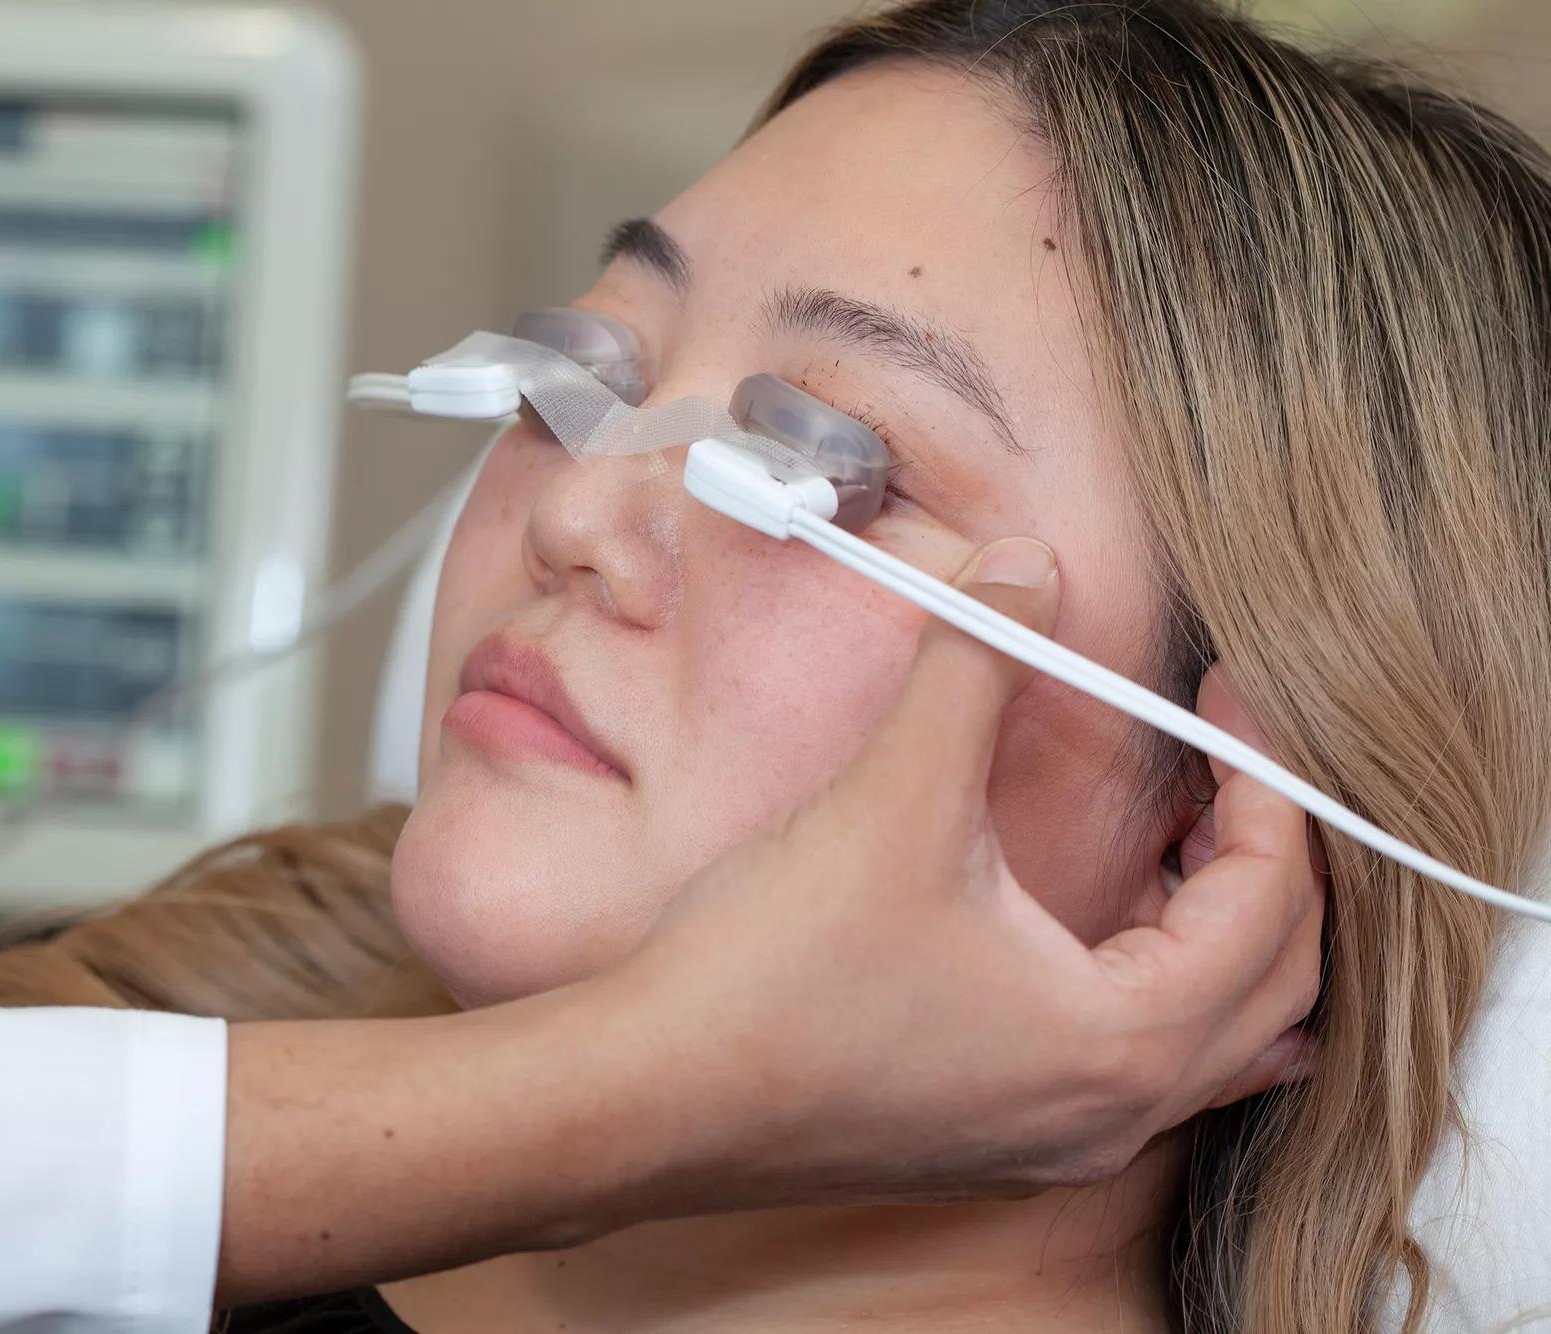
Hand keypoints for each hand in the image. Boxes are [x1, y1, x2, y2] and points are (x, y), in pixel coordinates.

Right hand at [605, 535, 1324, 1214]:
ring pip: (1207, 1041)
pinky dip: (1149, 982)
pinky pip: (1132, 1068)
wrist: (651, 1096)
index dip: (1265, 782)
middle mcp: (1108, 1113)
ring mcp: (1052, 1141)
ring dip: (1212, 932)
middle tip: (1218, 766)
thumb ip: (976, 664)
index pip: (1266, 902)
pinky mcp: (994, 1139)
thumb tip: (1028, 566)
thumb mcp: (894, 796)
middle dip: (1263, 862)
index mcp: (1120, 1040)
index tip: (1222, 700)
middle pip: (1273, 989)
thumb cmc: (771, 976)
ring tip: (1164, 834)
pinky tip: (1072, 917)